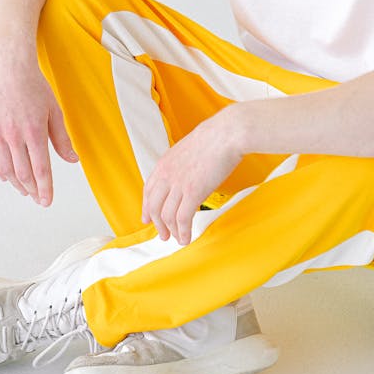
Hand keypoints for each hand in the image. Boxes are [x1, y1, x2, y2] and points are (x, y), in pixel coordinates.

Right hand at [0, 44, 77, 205]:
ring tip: (26, 191)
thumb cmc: (35, 87)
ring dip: (16, 183)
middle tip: (39, 199)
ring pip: (5, 169)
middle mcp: (13, 137)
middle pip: (22, 174)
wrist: (9, 69)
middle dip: (32, 190)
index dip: (44, 188)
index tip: (47, 201)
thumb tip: (73, 160)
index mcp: (33, 132)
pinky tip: (6, 176)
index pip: (40, 170)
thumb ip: (62, 138)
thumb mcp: (55, 111)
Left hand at [142, 109, 241, 245]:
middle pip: (154, 206)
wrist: (226, 133)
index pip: (148, 190)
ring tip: (177, 239)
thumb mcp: (188, 148)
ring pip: (167, 216)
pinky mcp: (193, 192)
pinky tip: (186, 238)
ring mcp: (179, 184)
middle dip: (158, 224)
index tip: (148, 218)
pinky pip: (183, 219)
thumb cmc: (215, 137)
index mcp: (164, 163)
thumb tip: (186, 173)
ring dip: (171, 231)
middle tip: (163, 234)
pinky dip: (183, 232)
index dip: (147, 207)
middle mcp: (167, 175)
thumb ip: (181, 163)